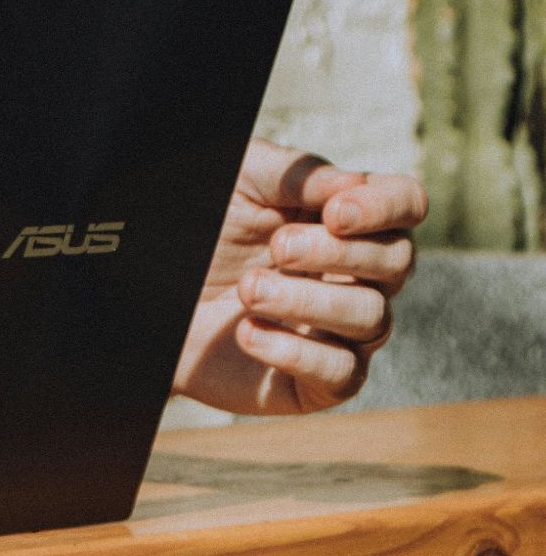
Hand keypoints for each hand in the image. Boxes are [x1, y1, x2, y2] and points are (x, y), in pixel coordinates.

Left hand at [172, 138, 424, 414]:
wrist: (148, 288)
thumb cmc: (202, 229)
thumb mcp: (239, 181)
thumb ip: (295, 174)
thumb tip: (352, 185)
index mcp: (346, 219)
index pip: (406, 204)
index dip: (385, 207)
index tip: (334, 212)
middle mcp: (357, 275)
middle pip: (397, 262)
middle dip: (337, 252)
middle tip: (276, 247)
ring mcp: (342, 330)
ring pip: (371, 318)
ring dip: (307, 300)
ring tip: (248, 289)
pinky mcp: (317, 381)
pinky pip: (343, 374)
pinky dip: (295, 351)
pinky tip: (247, 332)